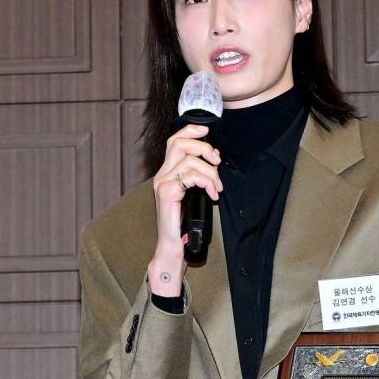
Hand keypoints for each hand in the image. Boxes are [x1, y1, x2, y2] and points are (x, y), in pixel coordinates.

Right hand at [148, 124, 222, 294]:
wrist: (172, 247)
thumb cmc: (184, 225)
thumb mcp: (193, 196)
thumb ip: (198, 179)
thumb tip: (214, 163)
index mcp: (167, 173)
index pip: (175, 141)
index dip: (191, 130)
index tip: (207, 131)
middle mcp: (161, 175)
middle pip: (180, 143)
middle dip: (204, 148)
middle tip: (217, 162)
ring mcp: (162, 183)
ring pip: (189, 160)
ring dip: (210, 171)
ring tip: (216, 187)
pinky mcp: (166, 192)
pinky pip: (191, 176)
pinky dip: (207, 182)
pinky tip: (212, 194)